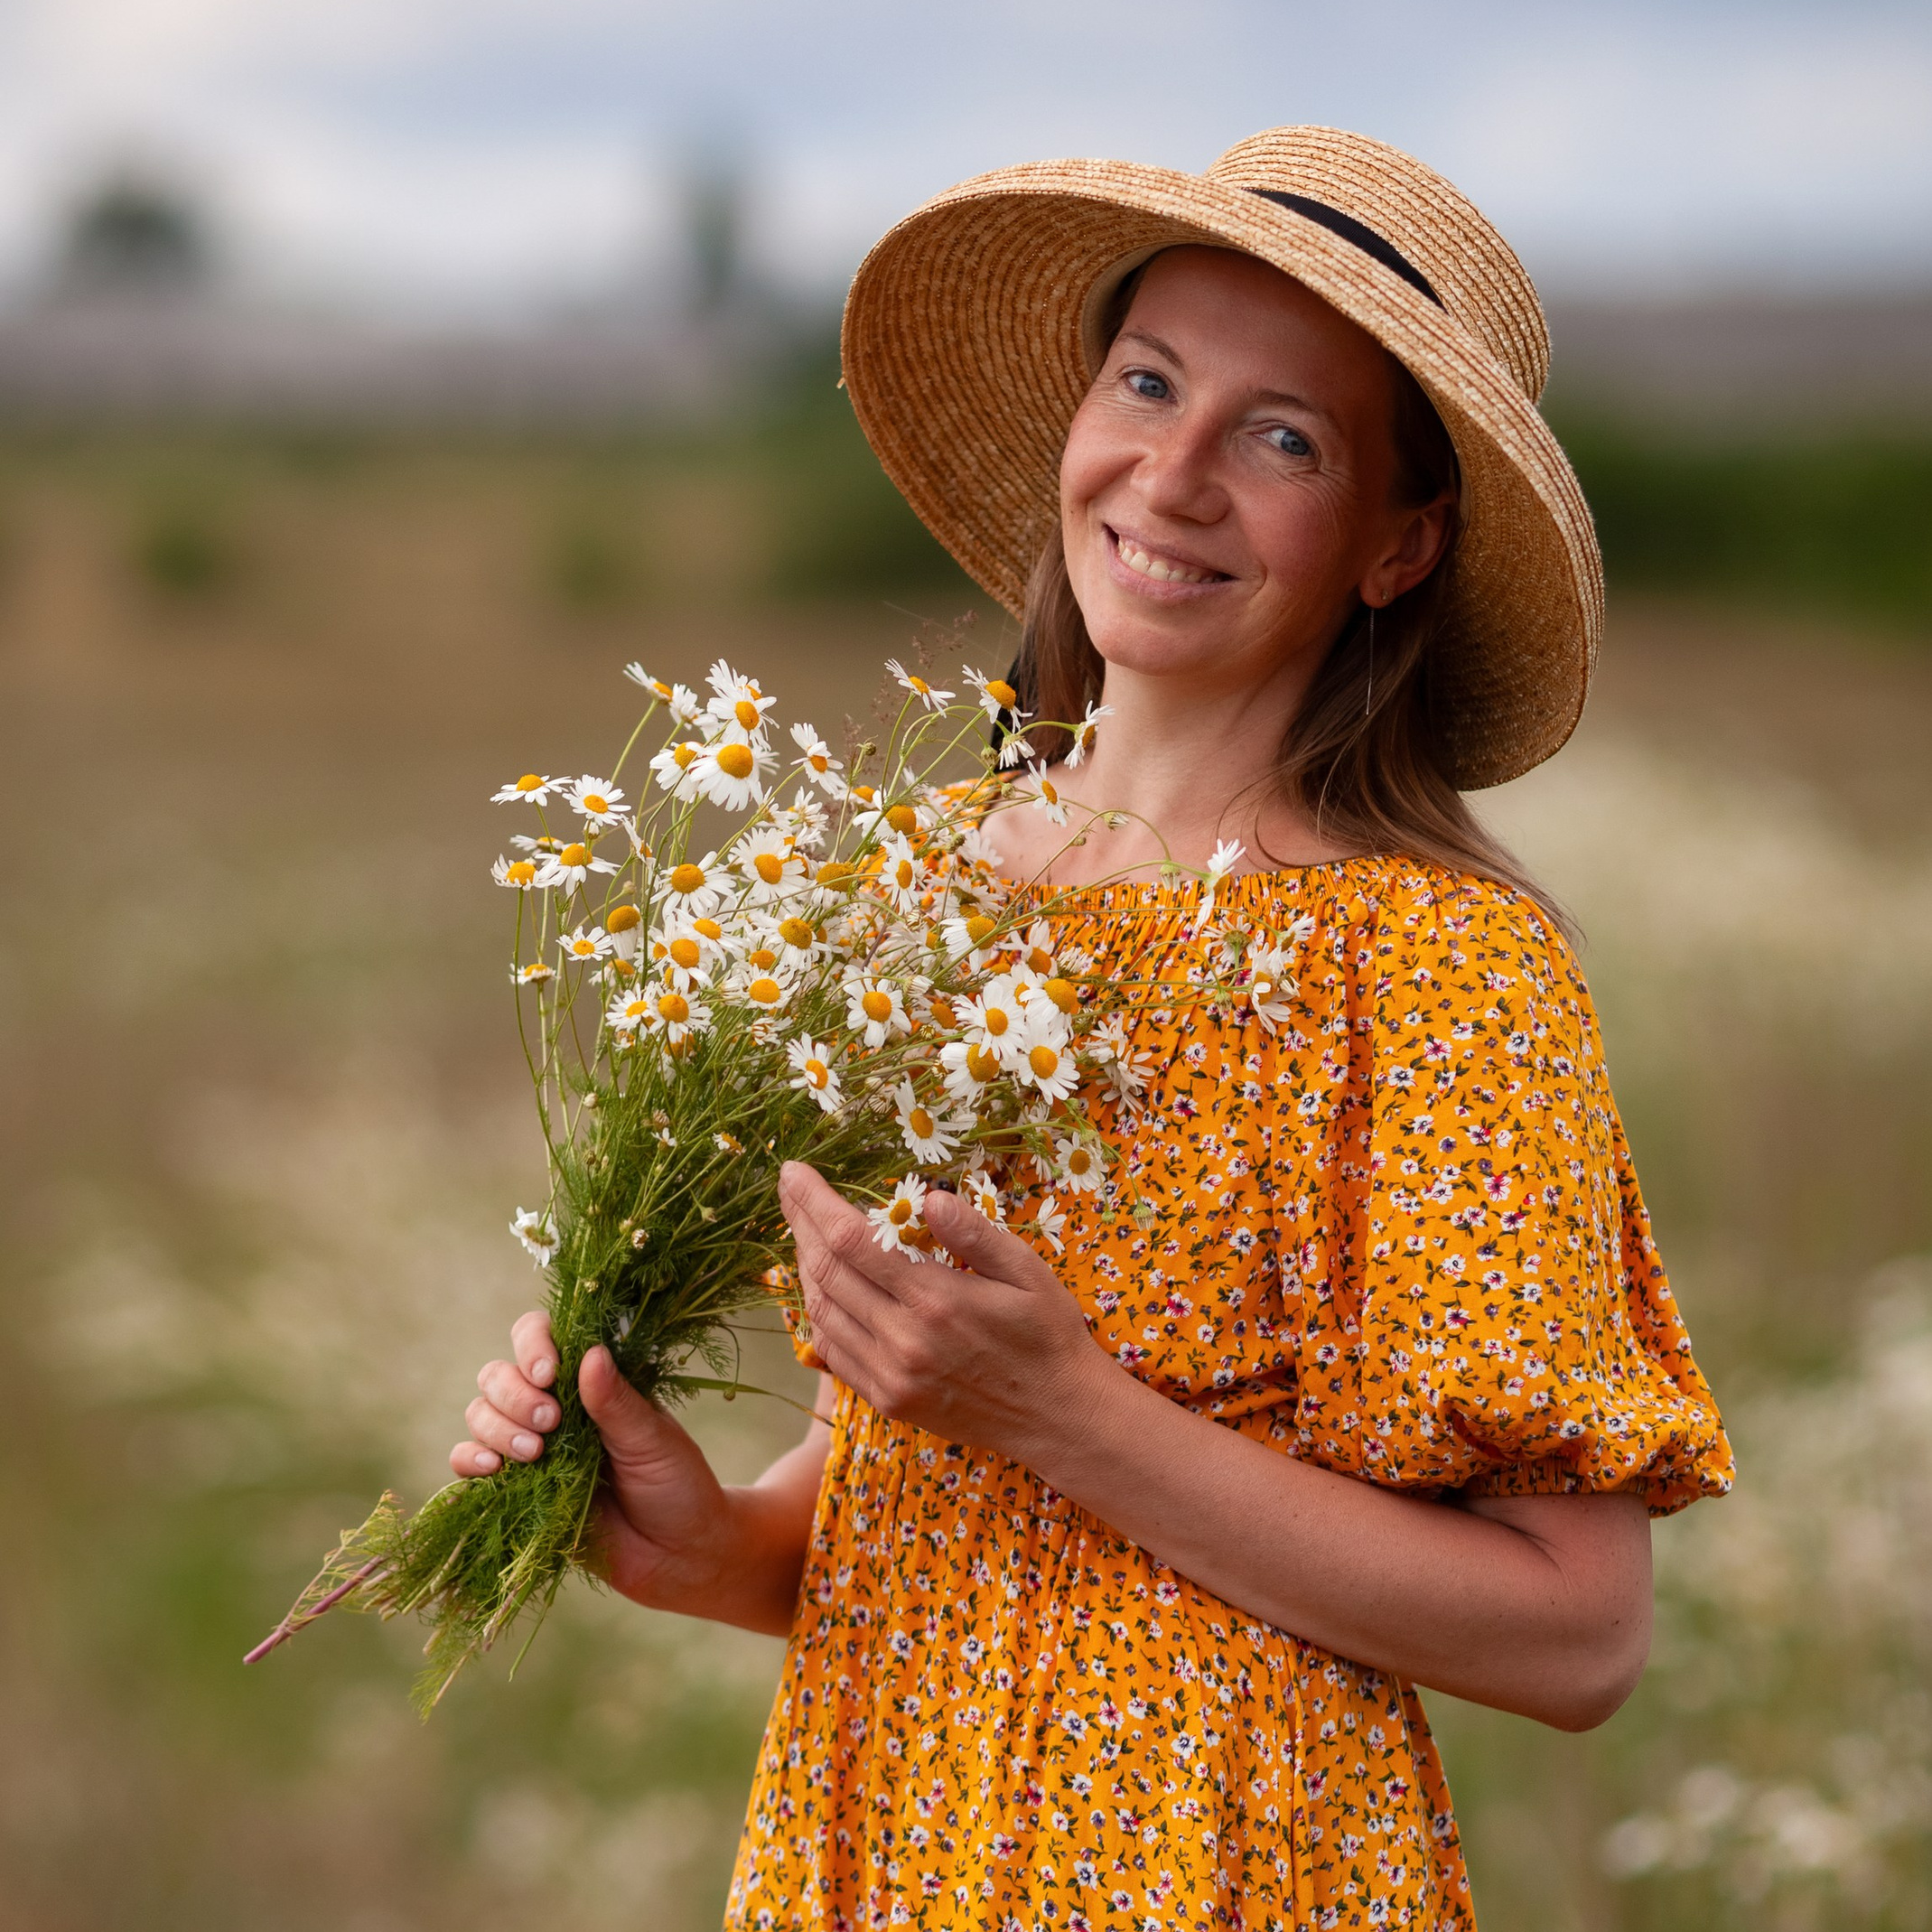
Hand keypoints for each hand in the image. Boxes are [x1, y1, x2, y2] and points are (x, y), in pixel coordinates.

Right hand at [452, 1312, 794, 1625]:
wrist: (676, 1554)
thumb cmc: (675, 1485)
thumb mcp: (652, 1439)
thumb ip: (617, 1402)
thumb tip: (590, 1354)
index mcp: (588, 1380)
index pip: (540, 1336)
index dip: (532, 1345)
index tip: (548, 1372)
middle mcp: (552, 1405)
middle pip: (498, 1375)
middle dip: (515, 1394)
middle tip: (551, 1422)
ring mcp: (531, 1446)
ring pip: (480, 1414)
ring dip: (497, 1426)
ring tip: (536, 1454)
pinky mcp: (516, 1488)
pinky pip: (469, 1462)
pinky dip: (469, 1458)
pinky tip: (492, 1468)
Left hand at [778, 1161, 1109, 1464]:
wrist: (1057, 1416)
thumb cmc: (1047, 1334)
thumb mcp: (1026, 1271)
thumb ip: (974, 1232)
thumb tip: (929, 1197)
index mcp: (935, 1299)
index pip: (852, 1240)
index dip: (815, 1202)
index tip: (795, 1171)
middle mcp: (902, 1339)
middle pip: (826, 1270)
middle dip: (800, 1222)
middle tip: (789, 1188)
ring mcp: (889, 1375)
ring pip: (821, 1311)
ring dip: (805, 1264)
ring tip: (804, 1229)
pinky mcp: (887, 1400)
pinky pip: (832, 1351)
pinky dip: (818, 1311)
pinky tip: (822, 1285)